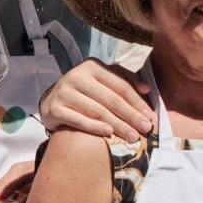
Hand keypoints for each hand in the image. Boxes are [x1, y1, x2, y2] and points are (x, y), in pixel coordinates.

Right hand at [37, 59, 153, 143]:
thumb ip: (124, 81)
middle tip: (145, 129)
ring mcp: (64, 92)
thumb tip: (147, 89)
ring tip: (132, 136)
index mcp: (92, 66)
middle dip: (131, 115)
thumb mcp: (102, 81)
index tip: (150, 116)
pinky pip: (78, 120)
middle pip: (111, 99)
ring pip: (97, 111)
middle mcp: (77, 76)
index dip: (137, 101)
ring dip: (118, 125)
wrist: (52, 102)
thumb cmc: (85, 93)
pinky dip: (94, 127)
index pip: (120, 85)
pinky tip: (108, 133)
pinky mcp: (54, 108)